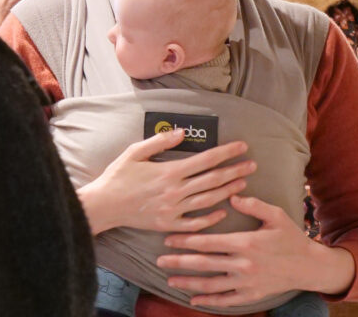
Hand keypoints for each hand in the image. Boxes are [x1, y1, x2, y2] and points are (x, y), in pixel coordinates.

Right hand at [77, 129, 255, 234]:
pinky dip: (210, 218)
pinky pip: (195, 223)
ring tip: (243, 182)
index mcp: (170, 171)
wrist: (104, 205)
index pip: (206, 160)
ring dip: (228, 191)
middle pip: (212, 179)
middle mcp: (175, 191)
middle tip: (252, 164)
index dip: (227, 152)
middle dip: (235, 170)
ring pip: (208, 200)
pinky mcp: (168, 224)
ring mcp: (173, 210)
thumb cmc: (118, 176)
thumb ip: (160, 141)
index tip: (242, 146)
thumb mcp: (135, 152)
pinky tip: (222, 211)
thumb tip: (182, 132)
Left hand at [157, 195, 354, 307]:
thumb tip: (231, 195)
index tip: (168, 239)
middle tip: (159, 260)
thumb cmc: (291, 237)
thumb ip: (253, 204)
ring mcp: (246, 282)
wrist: (309, 266)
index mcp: (246, 242)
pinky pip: (226, 300)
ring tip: (170, 280)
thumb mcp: (275, 215)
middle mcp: (243, 264)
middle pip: (204, 264)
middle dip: (179, 262)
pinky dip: (208, 300)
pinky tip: (193, 299)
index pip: (208, 242)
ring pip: (210, 284)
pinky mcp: (251, 295)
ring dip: (188, 283)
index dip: (186, 240)